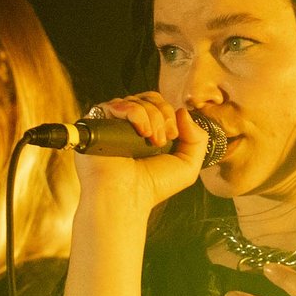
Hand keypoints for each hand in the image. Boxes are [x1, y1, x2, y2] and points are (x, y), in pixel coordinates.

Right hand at [69, 93, 213, 222]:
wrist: (127, 197)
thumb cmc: (153, 186)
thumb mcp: (187, 164)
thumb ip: (197, 138)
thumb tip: (183, 111)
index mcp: (146, 130)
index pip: (159, 104)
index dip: (170, 114)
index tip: (173, 136)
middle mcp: (128, 125)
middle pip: (149, 98)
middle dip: (164, 114)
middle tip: (164, 139)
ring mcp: (112, 122)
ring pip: (136, 100)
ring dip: (153, 117)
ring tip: (153, 141)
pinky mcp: (98, 122)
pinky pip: (120, 104)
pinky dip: (136, 114)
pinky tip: (142, 133)